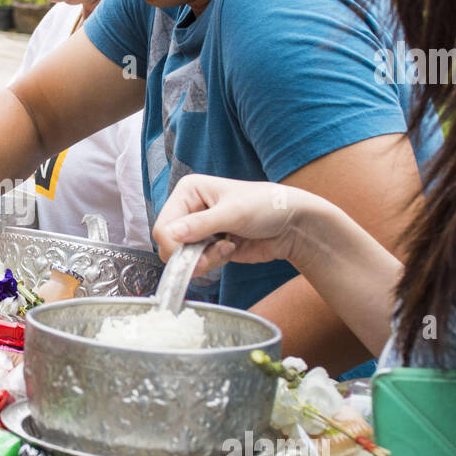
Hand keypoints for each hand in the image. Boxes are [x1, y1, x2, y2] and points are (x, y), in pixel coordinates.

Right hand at [152, 174, 313, 270]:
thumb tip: (169, 236)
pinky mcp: (209, 247)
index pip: (163, 225)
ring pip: (182, 258)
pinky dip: (212, 263)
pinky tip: (230, 250)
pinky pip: (197, 264)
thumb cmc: (267, 206)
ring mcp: (199, 230)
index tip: (191, 254)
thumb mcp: (234, 212)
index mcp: (189, 191)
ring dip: (204, 259)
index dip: (173, 243)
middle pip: (168, 244)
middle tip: (217, 250)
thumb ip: (201, 225)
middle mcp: (189, 209)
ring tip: (228, 248)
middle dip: (191, 253)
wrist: (292, 225)